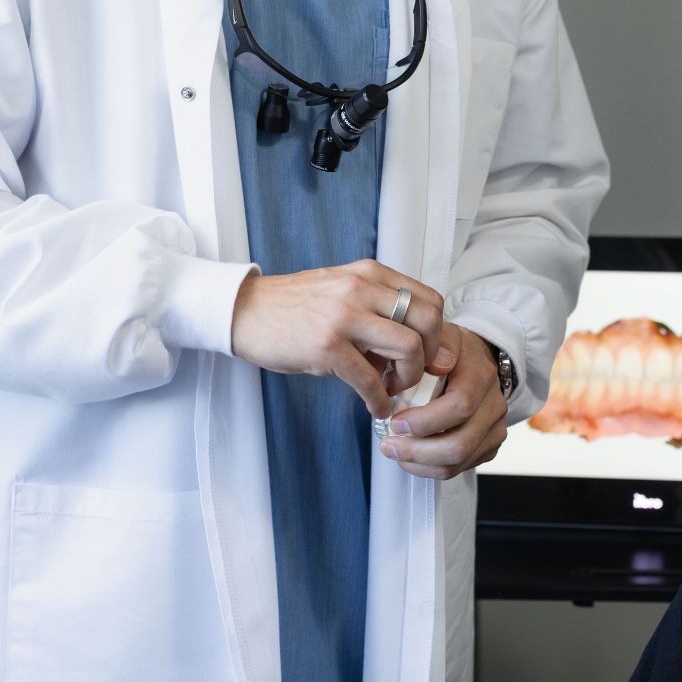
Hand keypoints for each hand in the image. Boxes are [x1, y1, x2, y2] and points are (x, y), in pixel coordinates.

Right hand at [229, 261, 448, 416]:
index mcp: (369, 273)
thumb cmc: (295, 306)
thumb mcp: (342, 292)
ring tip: (391, 389)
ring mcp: (344, 316)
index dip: (438, 333)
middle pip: (429, 320)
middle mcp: (361, 288)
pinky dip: (379, 400)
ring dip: (407, 378)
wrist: (244, 311)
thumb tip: (422, 345)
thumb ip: (379, 309)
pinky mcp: (326, 346)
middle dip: (429, 356)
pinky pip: (370, 379)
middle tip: (412, 373)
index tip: (427, 356)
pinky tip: (375, 407)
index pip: (430, 299)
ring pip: (408, 347)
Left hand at [378, 325, 507, 479]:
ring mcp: (494, 430)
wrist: (480, 363)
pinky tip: (411, 456)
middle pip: (460, 444)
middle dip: (418, 450)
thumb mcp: (443, 336)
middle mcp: (494, 406)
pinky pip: (458, 469)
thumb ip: (438, 344)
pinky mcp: (488, 447)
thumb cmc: (454, 353)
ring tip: (395, 452)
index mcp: (481, 376)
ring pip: (458, 463)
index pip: (460, 406)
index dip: (426, 420)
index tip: (395, 421)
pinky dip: (429, 468)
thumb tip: (436, 364)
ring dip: (420, 463)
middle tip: (388, 445)